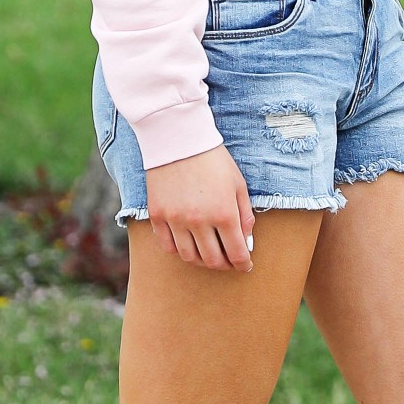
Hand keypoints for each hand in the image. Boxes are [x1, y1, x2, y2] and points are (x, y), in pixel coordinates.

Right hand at [145, 143, 255, 271]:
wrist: (178, 139)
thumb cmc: (213, 159)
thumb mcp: (238, 184)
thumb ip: (244, 215)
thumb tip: (246, 242)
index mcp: (224, 214)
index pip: (236, 253)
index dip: (243, 264)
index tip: (244, 265)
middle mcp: (199, 221)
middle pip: (212, 260)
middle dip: (224, 265)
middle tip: (227, 261)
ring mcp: (176, 220)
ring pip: (189, 257)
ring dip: (201, 260)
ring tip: (208, 253)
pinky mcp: (158, 216)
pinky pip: (168, 246)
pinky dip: (179, 250)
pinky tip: (187, 243)